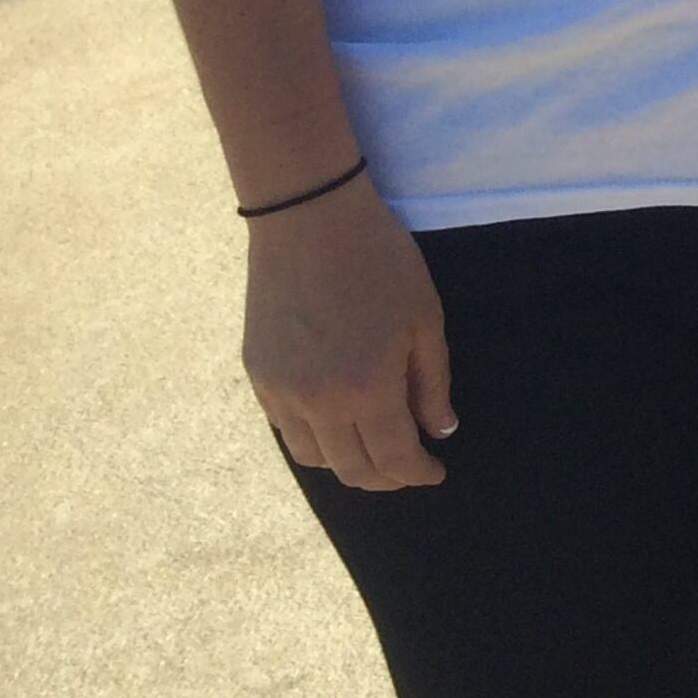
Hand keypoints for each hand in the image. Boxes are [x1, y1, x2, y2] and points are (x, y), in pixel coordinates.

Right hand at [243, 177, 454, 489]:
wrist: (308, 219)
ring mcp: (281, 392)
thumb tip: (440, 430)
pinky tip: (335, 422)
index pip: (394, 458)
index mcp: (366, 390)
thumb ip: (432, 382)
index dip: (418, 473)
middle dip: (386, 478)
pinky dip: (315, 438)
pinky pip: (286, 428)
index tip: (436, 471)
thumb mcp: (424, 318)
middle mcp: (318, 404)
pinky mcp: (257, 374)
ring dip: (347, 463)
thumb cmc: (380, 261)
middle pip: (351, 469)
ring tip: (373, 448)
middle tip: (409, 467)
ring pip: (313, 457)